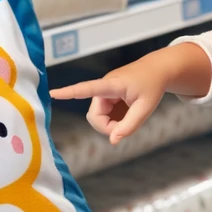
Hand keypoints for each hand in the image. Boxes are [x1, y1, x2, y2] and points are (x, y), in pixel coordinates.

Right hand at [49, 49, 176, 143]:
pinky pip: (104, 113)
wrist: (158, 70)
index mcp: (112, 84)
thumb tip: (113, 140)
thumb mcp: (146, 108)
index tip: (53, 93)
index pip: (87, 88)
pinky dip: (114, 119)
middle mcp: (104, 87)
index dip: (69, 92)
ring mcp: (104, 91)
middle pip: (94, 116)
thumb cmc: (152, 86)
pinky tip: (126, 111)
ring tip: (129, 116)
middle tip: (125, 129)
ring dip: (111, 123)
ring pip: (98, 117)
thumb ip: (130, 125)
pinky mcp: (106, 95)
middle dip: (107, 127)